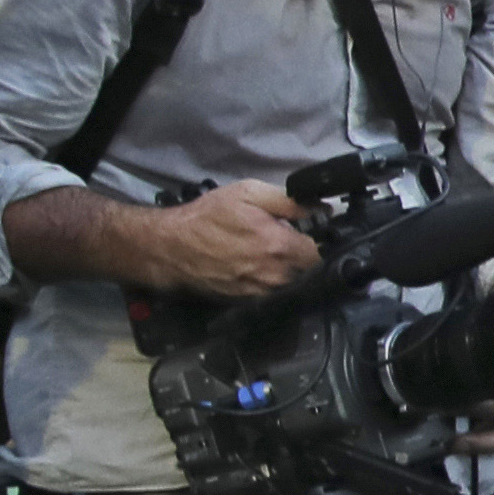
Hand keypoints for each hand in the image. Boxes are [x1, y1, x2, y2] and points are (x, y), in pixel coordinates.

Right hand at [141, 181, 319, 297]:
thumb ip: (290, 202)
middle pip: (309, 270)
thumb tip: (322, 208)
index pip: (323, 253)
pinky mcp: (248, 301)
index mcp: (280, 247)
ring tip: (265, 252)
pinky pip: (271, 291)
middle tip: (287, 240)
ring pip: (291, 282)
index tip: (314, 235)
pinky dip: (269, 280)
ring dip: (286, 269)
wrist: (170, 246)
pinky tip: (252, 264)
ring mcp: (262, 291)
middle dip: (303, 256)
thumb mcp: (248, 194)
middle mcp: (275, 275)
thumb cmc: (208, 216)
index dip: (323, 243)